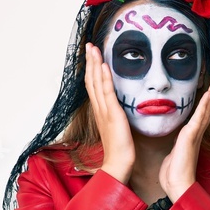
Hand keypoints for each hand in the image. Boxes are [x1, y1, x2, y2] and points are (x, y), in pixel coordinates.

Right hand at [84, 42, 134, 182]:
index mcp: (100, 112)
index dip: (91, 70)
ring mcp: (104, 111)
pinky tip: (103, 66)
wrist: (118, 164)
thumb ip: (116, 117)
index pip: (93, 86)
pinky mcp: (112, 115)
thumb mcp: (117, 128)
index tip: (91, 55)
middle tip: (89, 45)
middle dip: (89, 61)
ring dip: (94, 64)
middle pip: (91, 80)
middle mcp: (99, 109)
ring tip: (93, 48)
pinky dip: (104, 78)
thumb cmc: (119, 150)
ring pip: (96, 83)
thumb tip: (120, 110)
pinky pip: (106, 93)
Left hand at [160, 75, 209, 201]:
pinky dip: (205, 104)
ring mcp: (194, 134)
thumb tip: (174, 145)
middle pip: (208, 109)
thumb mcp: (173, 155)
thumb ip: (175, 147)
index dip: (207, 102)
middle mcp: (196, 133)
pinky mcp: (191, 136)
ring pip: (206, 109)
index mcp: (191, 137)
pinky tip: (209, 93)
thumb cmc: (174, 175)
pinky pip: (199, 117)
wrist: (177, 185)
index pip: (201, 115)